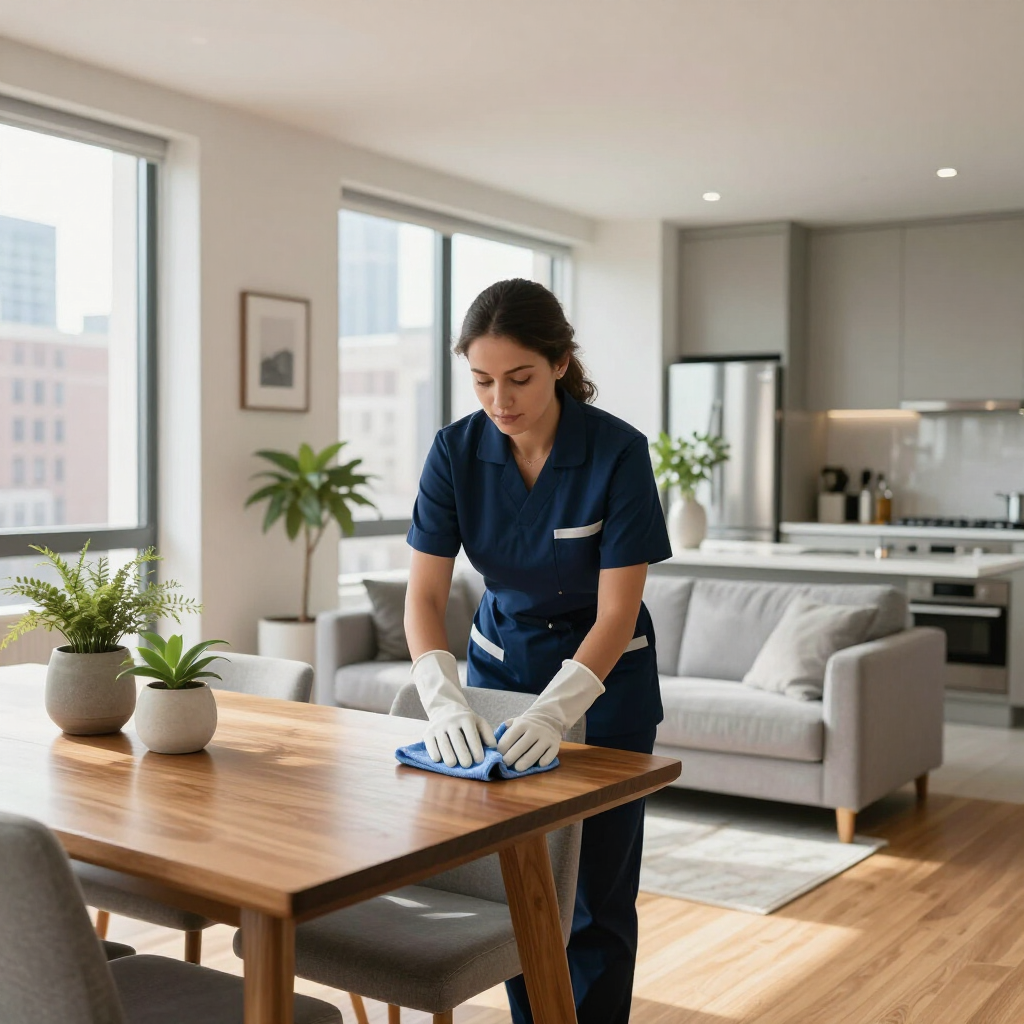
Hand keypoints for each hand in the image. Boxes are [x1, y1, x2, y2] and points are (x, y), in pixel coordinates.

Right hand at [411, 650, 496, 767]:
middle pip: (457, 741)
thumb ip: (487, 734)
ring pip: (443, 744)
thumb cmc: (466, 720)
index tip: (480, 760)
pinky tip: (439, 760)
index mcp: (466, 718)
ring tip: (454, 764)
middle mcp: (451, 721)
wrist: (445, 708)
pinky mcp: (427, 733)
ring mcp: (438, 727)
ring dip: (448, 756)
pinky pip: (430, 745)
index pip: (472, 735)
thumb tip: (493, 748)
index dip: (476, 748)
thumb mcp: (479, 721)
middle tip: (468, 765)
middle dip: (463, 754)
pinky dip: (435, 753)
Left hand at [497, 715, 560, 771]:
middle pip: (520, 747)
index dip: (501, 750)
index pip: (508, 739)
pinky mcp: (555, 744)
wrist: (549, 717)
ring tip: (517, 769)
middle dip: (510, 758)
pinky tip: (538, 765)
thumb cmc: (527, 724)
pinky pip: (549, 755)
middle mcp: (534, 730)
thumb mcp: (515, 722)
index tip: (496, 757)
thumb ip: (504, 731)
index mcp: (521, 724)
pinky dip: (544, 761)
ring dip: (525, 762)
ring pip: (534, 753)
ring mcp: (545, 737)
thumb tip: (492, 745)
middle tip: (504, 765)